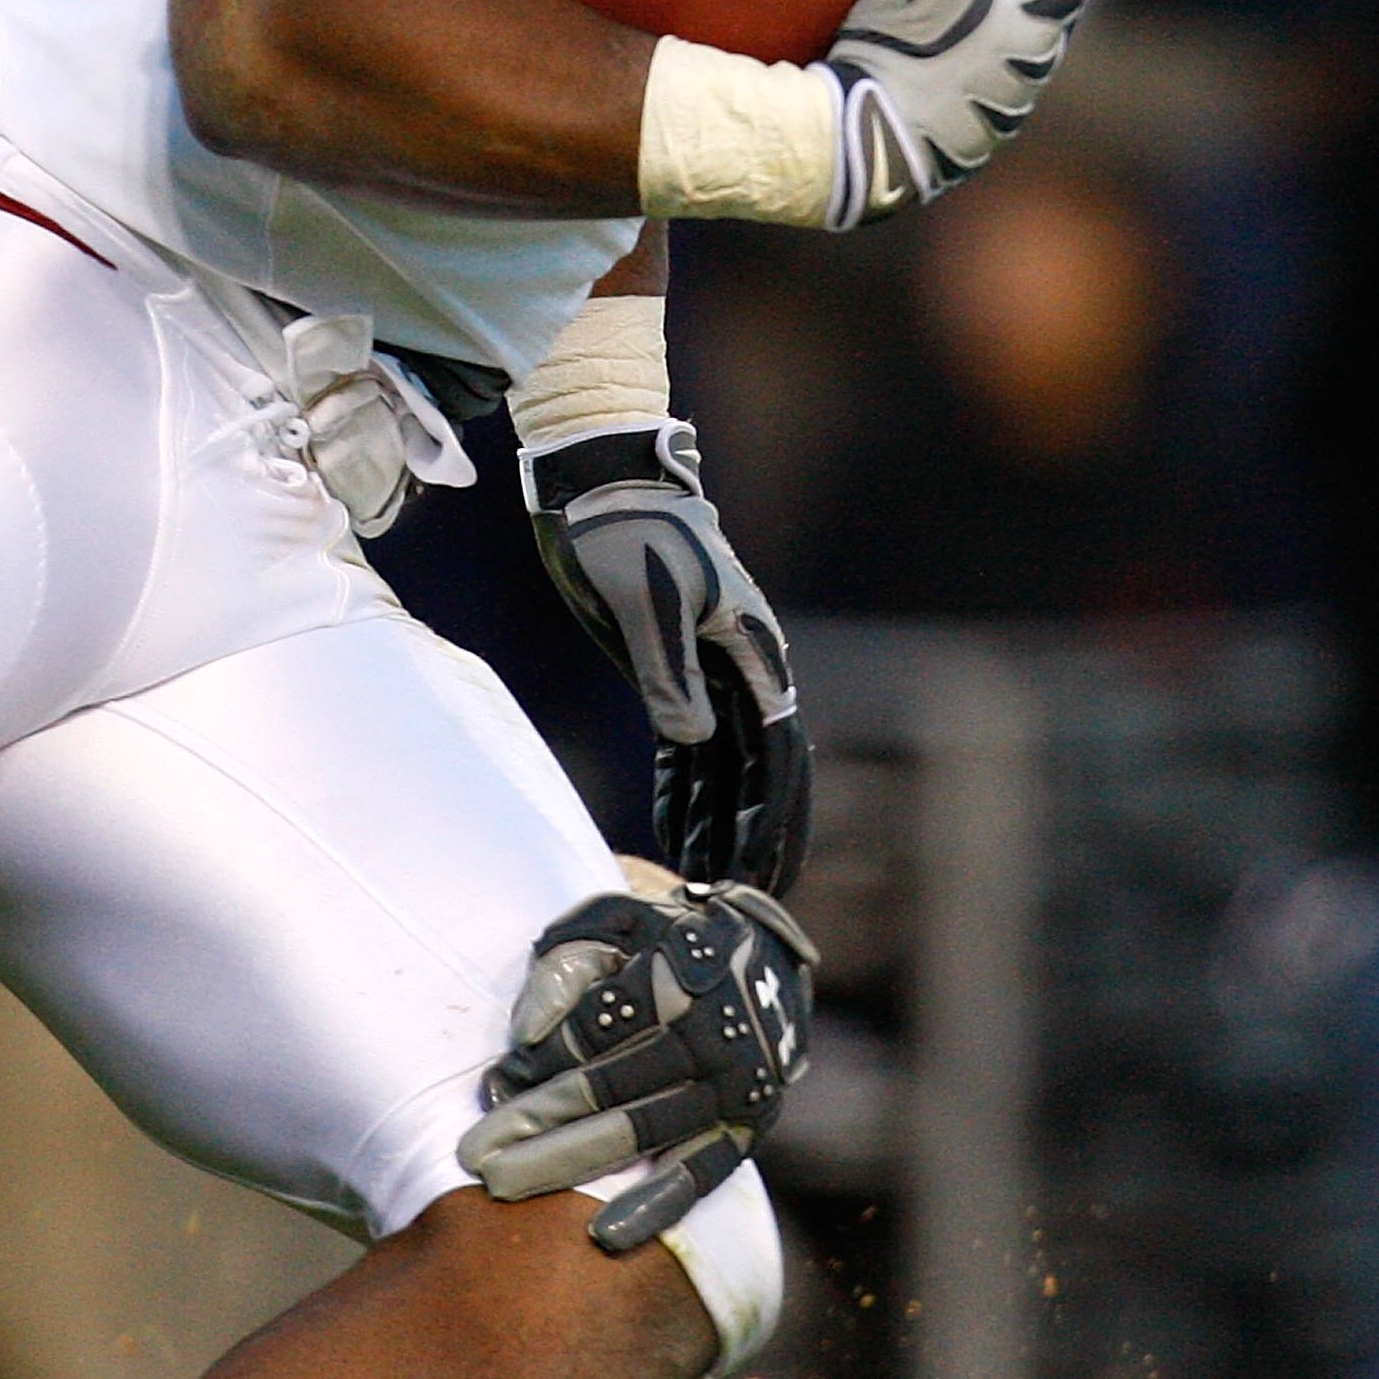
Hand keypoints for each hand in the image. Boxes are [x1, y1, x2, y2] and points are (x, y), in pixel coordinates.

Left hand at [458, 879, 817, 1252]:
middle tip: (473, 1153)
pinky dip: (655, 1206)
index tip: (493, 1086)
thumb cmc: (665, 938)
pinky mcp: (746, 1128)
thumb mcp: (616, 922)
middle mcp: (710, 1034)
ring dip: (568, 1163)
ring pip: (642, 1133)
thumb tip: (527, 1034)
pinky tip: (605, 1234)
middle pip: (610, 1086)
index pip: (593, 1030)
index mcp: (678, 975)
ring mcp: (731, 1087)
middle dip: (534, 1122)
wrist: (762, 958)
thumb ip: (566, 962)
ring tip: (503, 1185)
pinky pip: (699, 1176)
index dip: (538, 1060)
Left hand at [523, 420, 811, 895]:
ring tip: (707, 881)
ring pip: (725, 762)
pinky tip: (674, 832)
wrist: (600, 482)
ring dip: (720, 819)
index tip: (766, 872)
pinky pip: (688, 744)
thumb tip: (699, 742)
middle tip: (746, 897)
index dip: (775, 814)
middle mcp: (742, 664)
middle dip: (756, 831)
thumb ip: (673, 673)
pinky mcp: (670, 667)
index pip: (777, 749)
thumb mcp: (649, 600)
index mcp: (752, 646)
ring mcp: (708, 667)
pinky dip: (685, 790)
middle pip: (760, 765)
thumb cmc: (629, 530)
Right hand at [815, 0, 1131, 227]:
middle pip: (1059, 9)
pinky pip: (972, 92)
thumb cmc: (899, 55)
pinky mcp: (956, 149)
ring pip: (1017, 57)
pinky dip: (960, 62)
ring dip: (1005, 21)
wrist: (856, 154)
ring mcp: (994, 119)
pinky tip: (914, 59)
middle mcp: (1029, 78)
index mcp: (1037, 28)